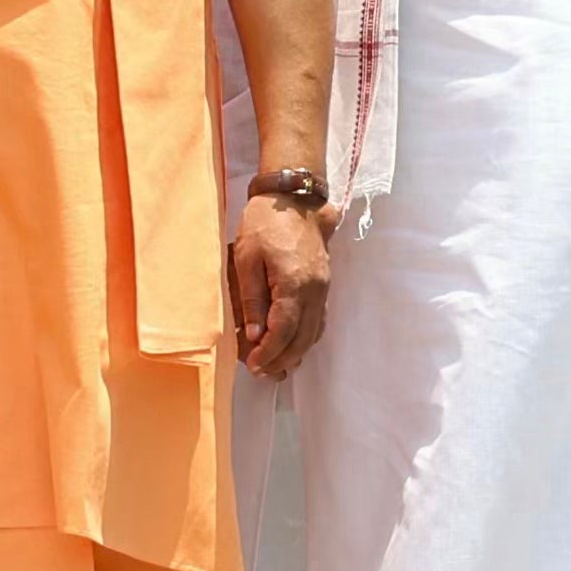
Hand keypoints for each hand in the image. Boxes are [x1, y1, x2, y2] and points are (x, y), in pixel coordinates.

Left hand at [229, 192, 330, 379]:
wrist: (293, 197)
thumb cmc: (265, 223)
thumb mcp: (246, 258)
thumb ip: (252, 299)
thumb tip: (255, 335)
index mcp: (294, 284)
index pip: (284, 331)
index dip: (268, 353)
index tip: (252, 366)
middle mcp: (315, 290)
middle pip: (303, 338)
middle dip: (282, 359)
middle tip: (261, 372)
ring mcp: (323, 286)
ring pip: (314, 331)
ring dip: (295, 352)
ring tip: (274, 364)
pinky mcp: (324, 283)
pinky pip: (318, 319)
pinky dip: (306, 337)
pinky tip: (291, 343)